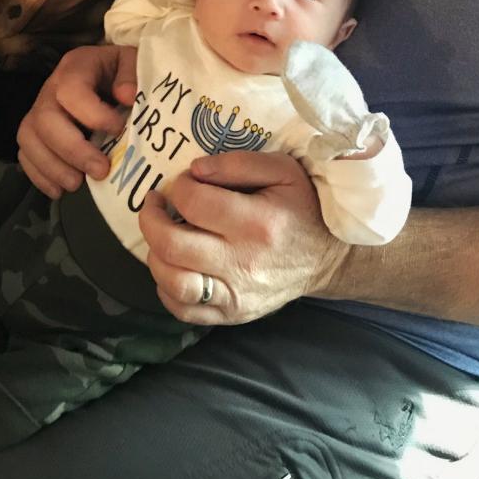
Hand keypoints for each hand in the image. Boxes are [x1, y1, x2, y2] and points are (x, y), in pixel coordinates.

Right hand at [17, 44, 136, 198]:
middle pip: (45, 119)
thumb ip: (132, 74)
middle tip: (101, 171)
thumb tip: (127, 95)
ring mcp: (38, 110)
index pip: (72, 89)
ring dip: (52, 167)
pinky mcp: (34, 132)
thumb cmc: (121, 71)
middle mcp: (51, 88)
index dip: (92, 113)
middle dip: (73, 150)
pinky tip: (59, 190)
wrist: (107, 72)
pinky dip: (39, 175)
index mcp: (76, 66)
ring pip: (29, 138)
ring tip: (78, 184)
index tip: (117, 130)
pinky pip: (25, 153)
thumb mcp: (133, 62)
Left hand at [140, 151, 349, 325]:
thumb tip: (194, 171)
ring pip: (172, 282)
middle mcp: (243, 263)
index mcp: (256, 223)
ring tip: (161, 235)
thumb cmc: (303, 207)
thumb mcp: (282, 170)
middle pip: (172, 245)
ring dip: (154, 254)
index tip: (185, 180)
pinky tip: (172, 265)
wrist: (327, 258)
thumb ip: (238, 163)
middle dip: (151, 218)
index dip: (179, 186)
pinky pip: (183, 310)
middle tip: (155, 203)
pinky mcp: (231, 314)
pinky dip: (165, 288)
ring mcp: (236, 295)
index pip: (194, 203)